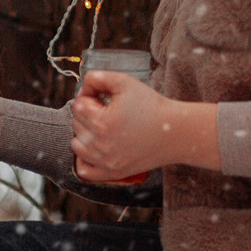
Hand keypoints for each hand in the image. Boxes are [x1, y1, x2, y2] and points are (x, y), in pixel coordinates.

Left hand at [70, 69, 215, 182]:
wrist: (174, 132)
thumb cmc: (151, 105)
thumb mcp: (124, 82)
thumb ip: (97, 77)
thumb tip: (82, 87)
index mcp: (102, 122)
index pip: (77, 106)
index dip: (89, 97)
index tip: (103, 97)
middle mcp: (100, 145)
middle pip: (76, 124)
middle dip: (88, 114)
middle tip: (108, 111)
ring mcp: (105, 162)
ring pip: (76, 145)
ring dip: (85, 134)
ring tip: (104, 127)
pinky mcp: (111, 173)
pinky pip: (83, 169)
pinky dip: (84, 158)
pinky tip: (96, 148)